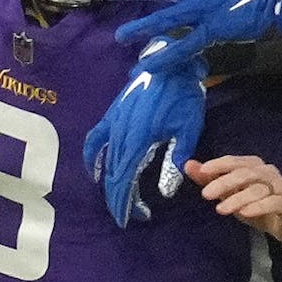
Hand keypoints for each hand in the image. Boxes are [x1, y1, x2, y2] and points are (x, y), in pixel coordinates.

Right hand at [82, 38, 207, 227]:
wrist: (172, 63)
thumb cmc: (184, 95)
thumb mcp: (187, 129)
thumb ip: (175, 161)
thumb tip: (164, 191)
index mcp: (138, 139)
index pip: (124, 179)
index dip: (124, 201)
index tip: (129, 218)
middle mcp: (119, 133)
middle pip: (112, 173)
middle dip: (118, 197)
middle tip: (127, 215)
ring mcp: (113, 122)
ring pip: (105, 160)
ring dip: (109, 182)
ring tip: (117, 199)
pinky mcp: (112, 114)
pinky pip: (96, 139)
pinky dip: (93, 156)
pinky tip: (97, 170)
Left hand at [185, 155, 281, 243]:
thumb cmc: (258, 205)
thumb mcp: (231, 194)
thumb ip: (211, 180)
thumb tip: (188, 165)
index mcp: (253, 166)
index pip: (234, 161)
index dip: (218, 165)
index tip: (201, 171)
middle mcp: (267, 172)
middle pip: (245, 173)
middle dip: (223, 182)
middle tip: (205, 194)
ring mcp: (279, 186)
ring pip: (257, 189)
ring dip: (237, 198)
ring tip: (220, 209)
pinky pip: (273, 202)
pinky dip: (258, 206)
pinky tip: (245, 213)